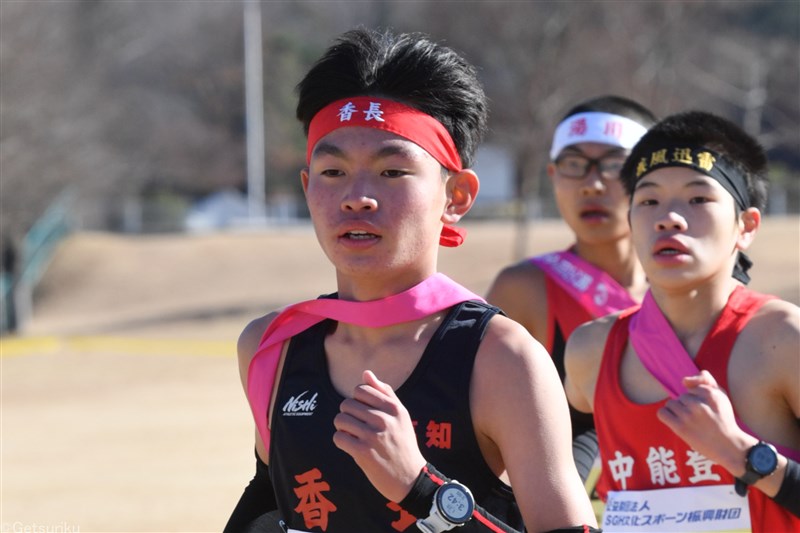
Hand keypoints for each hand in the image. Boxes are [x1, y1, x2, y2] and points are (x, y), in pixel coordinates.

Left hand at [333, 370, 426, 501]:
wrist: (410, 478)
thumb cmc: (403, 445)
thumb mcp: (400, 415)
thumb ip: (384, 392)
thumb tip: (366, 373)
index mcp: (394, 408)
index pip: (360, 389)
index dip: (356, 400)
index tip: (363, 412)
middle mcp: (384, 419)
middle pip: (347, 404)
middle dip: (347, 414)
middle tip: (357, 427)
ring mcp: (373, 436)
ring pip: (340, 419)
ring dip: (342, 428)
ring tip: (353, 435)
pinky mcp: (363, 452)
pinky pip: (338, 437)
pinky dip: (341, 441)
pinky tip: (351, 446)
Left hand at [657, 370, 755, 474]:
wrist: (729, 446)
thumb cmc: (724, 420)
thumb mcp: (721, 397)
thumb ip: (707, 382)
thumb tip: (685, 380)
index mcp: (711, 394)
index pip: (690, 386)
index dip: (695, 397)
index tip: (704, 408)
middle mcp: (699, 404)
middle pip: (681, 396)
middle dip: (687, 405)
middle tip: (699, 418)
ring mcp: (688, 416)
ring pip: (671, 403)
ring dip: (677, 411)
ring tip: (689, 421)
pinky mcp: (680, 428)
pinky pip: (662, 413)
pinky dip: (666, 416)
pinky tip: (675, 421)